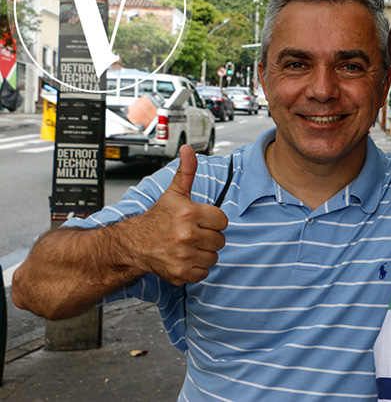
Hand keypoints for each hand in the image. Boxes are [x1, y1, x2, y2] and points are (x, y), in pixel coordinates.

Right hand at [121, 145, 227, 284]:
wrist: (135, 243)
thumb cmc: (158, 218)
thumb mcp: (174, 193)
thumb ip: (186, 171)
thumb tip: (189, 150)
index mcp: (189, 214)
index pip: (223, 221)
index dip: (212, 221)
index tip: (199, 220)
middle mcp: (187, 235)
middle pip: (220, 240)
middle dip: (209, 237)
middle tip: (192, 233)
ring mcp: (183, 255)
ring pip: (214, 256)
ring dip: (204, 252)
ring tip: (188, 245)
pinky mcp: (180, 273)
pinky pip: (204, 272)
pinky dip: (197, 267)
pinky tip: (185, 257)